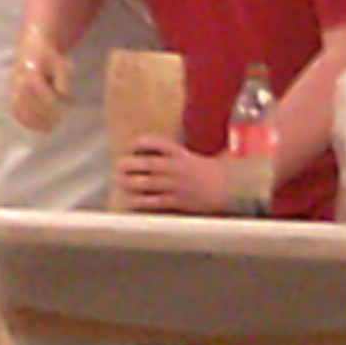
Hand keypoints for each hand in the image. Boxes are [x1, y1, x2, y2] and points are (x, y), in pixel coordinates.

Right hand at [10, 36, 69, 131]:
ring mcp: (12, 88)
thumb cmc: (49, 58)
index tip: (62, 111)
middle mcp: (18, 80)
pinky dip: (26, 122)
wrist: (31, 49)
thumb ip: (63, 81)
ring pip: (19, 109)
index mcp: (30, 70)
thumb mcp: (60, 64)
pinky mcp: (11, 95)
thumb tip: (64, 98)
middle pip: (28, 102)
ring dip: (34, 121)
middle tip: (57, 121)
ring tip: (48, 128)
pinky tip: (38, 127)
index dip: (51, 104)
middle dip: (43, 114)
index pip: (39, 91)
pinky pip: (15, 112)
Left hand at [114, 135, 230, 214]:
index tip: (130, 146)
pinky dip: (138, 201)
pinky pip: (153, 201)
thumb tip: (157, 143)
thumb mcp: (192, 153)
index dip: (139, 143)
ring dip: (129, 182)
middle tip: (118, 167)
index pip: (155, 142)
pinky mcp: (176, 201)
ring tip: (120, 181)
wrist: (227, 189)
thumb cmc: (207, 170)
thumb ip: (174, 149)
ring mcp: (175, 185)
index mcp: (179, 153)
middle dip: (127, 164)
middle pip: (146, 164)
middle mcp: (175, 167)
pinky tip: (129, 200)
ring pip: (145, 183)